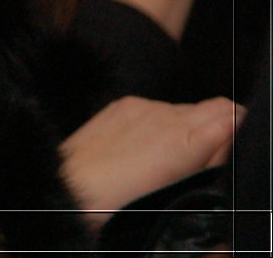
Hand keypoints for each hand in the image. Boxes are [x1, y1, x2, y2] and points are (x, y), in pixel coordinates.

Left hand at [61, 95, 241, 223]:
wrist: (67, 190)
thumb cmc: (121, 203)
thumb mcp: (177, 191)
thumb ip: (208, 161)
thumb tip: (227, 140)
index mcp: (183, 140)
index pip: (230, 114)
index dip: (241, 126)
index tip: (241, 143)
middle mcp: (166, 115)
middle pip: (212, 108)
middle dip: (220, 126)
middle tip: (215, 156)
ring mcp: (142, 106)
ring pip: (185, 108)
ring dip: (191, 126)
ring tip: (180, 157)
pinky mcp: (123, 104)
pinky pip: (158, 107)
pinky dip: (165, 122)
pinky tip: (152, 147)